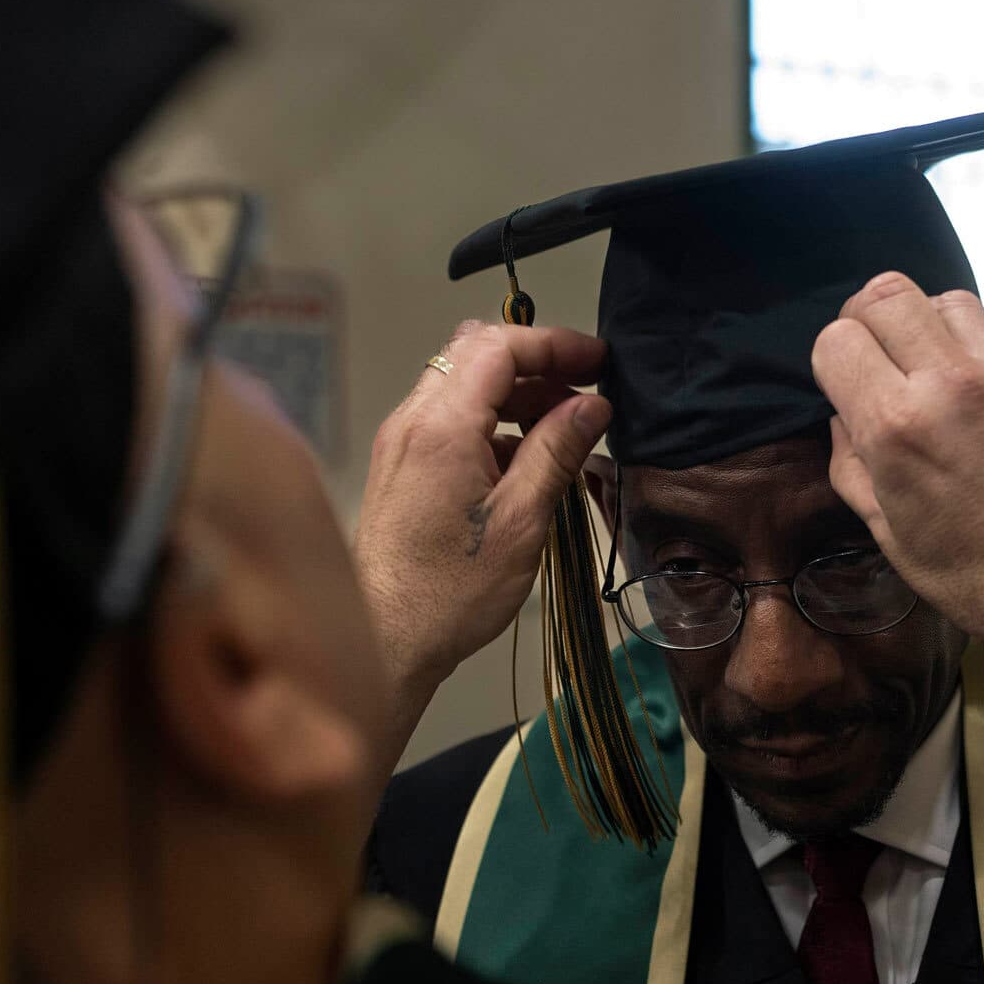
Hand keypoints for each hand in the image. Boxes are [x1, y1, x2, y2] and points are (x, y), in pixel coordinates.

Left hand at [357, 320, 610, 699]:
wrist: (385, 639)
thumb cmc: (448, 593)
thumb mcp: (521, 521)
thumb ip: (556, 451)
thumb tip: (592, 405)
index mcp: (441, 428)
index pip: (499, 346)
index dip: (555, 344)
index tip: (597, 361)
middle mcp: (412, 422)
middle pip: (476, 354)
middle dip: (536, 361)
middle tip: (584, 388)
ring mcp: (401, 442)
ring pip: (461, 384)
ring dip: (515, 392)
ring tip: (563, 426)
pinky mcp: (399, 466)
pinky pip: (448, 418)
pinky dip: (490, 420)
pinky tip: (525, 458)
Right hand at [811, 272, 983, 639]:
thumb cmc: (972, 573)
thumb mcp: (886, 530)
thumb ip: (851, 461)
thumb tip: (845, 412)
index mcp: (897, 427)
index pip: (838, 338)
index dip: (834, 359)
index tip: (846, 380)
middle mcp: (953, 385)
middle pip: (888, 294)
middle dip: (870, 320)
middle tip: (881, 354)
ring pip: (950, 302)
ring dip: (929, 327)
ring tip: (935, 369)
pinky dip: (983, 362)